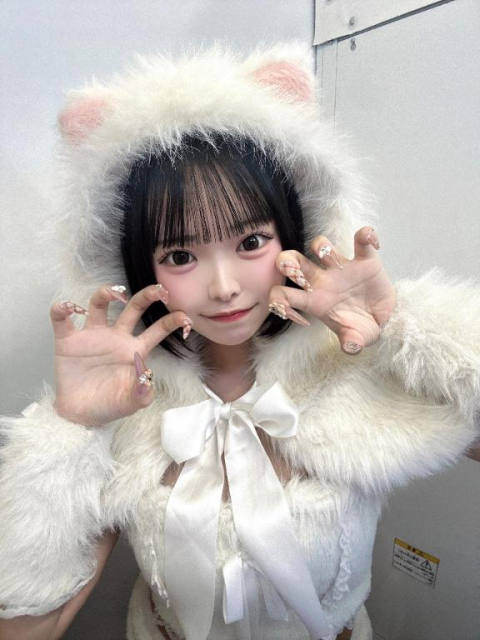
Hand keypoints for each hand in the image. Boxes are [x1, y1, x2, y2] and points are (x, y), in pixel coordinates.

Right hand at [50, 284, 191, 426]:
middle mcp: (116, 337)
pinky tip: (66, 308)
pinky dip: (62, 309)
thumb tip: (147, 377)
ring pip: (99, 304)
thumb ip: (142, 392)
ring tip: (112, 294)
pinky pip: (62, 320)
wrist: (81, 416)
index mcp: (135, 350)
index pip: (157, 330)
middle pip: (133, 308)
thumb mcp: (132, 403)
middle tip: (158, 289)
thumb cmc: (110, 405)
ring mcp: (92, 336)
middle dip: (146, 296)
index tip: (185, 316)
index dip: (171, 321)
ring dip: (105, 293)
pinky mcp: (68, 341)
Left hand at [269, 227, 396, 353]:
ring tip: (333, 259)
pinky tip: (372, 242)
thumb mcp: (356, 338)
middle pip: (294, 262)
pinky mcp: (364, 259)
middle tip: (293, 268)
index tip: (289, 310)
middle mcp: (322, 280)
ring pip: (320, 245)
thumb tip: (351, 347)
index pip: (285, 295)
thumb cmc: (361, 327)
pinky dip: (366, 235)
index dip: (279, 300)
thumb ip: (351, 342)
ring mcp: (341, 267)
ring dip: (321, 247)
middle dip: (286, 262)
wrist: (384, 320)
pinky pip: (361, 241)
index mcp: (313, 300)